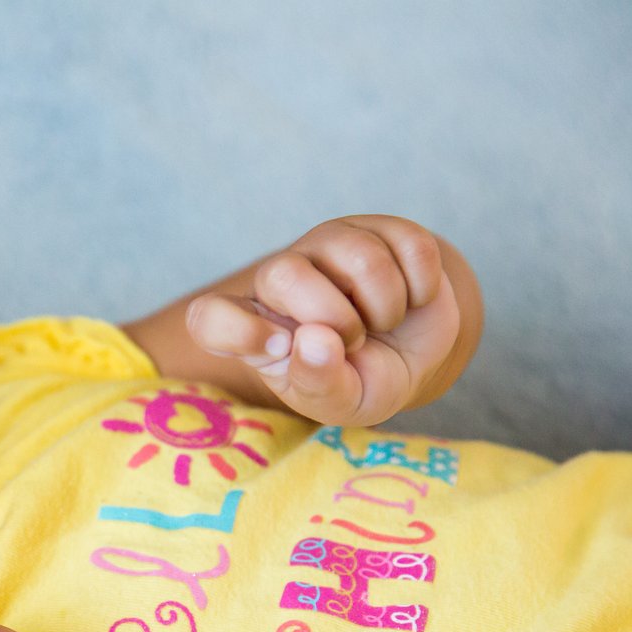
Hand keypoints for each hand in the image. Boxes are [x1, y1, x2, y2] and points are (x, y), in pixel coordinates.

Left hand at [184, 215, 460, 424]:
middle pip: (282, 273)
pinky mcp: (379, 228)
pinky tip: (411, 300)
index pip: (210, 317)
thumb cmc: (362, 380)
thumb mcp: (341, 402)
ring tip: (382, 322)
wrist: (414, 355)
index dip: (239, 331)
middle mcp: (281, 278)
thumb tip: (314, 342)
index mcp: (255, 327)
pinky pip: (409, 246)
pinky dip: (421, 287)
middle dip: (334, 319)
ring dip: (386, 306)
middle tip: (354, 343)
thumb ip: (319, 383)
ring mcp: (328, 245)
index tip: (280, 350)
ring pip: (358, 257)